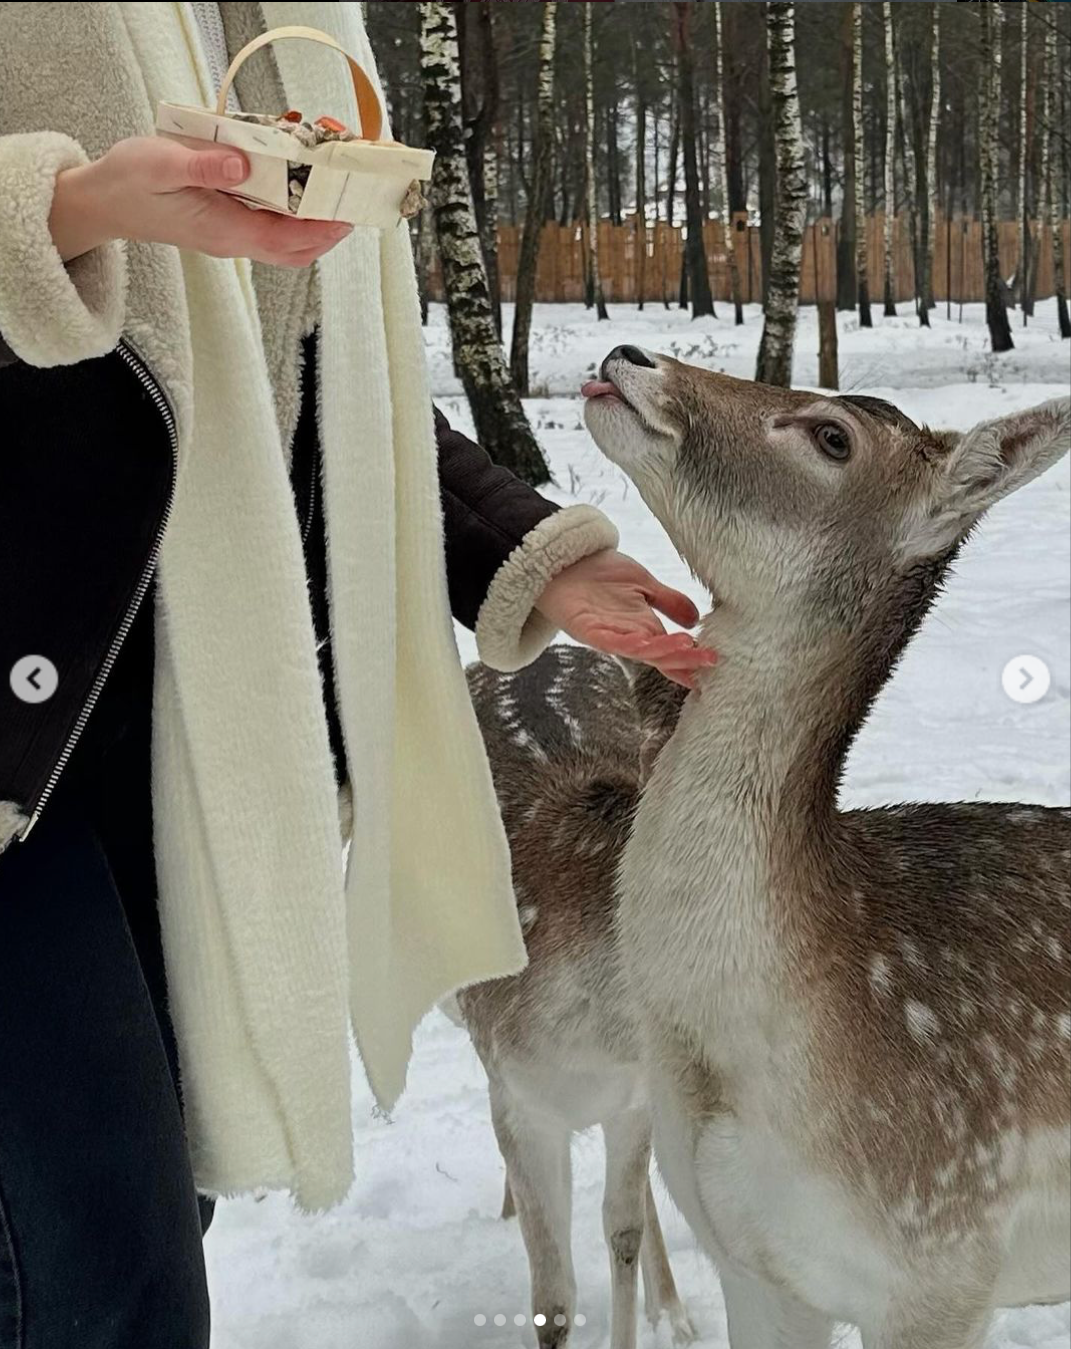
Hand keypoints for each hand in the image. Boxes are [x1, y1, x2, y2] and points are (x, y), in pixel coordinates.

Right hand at [49, 136, 351, 266]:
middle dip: (328, 231)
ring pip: (286, 242)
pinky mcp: (227, 224)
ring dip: (315, 224)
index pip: (286, 241)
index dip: (320, 231)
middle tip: (352, 202)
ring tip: (335, 193)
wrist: (104, 202)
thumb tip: (243, 166)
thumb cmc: (130, 182)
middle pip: (295, 250)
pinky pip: (271, 228)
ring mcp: (231, 236)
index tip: (346, 213)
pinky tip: (299, 187)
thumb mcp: (160, 163)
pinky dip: (293, 214)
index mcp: (223, 230)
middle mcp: (233, 240)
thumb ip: (203, 166)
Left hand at [534, 549, 715, 688]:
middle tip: (710, 660)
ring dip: (663, 651)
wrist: (565, 560)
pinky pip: (611, 642)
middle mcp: (628, 636)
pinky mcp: (587, 630)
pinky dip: (630, 644)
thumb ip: (668, 601)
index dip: (689, 659)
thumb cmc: (600, 574)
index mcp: (643, 627)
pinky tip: (647, 643)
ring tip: (688, 648)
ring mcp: (608, 635)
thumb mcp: (644, 584)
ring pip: (639, 650)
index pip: (670, 649)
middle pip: (660, 654)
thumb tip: (696, 620)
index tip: (713, 667)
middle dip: (685, 658)